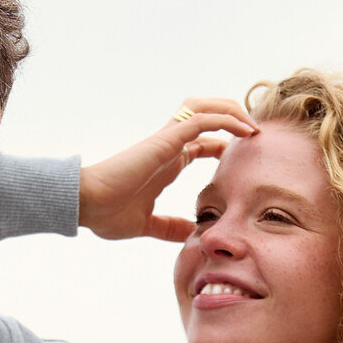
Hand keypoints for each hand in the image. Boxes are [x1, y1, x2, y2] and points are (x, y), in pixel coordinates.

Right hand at [77, 98, 257, 241]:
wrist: (86, 205)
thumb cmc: (107, 213)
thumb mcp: (147, 225)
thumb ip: (168, 227)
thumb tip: (188, 234)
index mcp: (167, 161)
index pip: (202, 142)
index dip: (225, 142)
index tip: (246, 153)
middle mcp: (169, 146)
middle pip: (206, 115)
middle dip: (233, 116)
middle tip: (256, 131)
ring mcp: (167, 140)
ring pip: (206, 108)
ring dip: (232, 111)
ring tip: (253, 124)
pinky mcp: (165, 140)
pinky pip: (201, 120)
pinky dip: (225, 120)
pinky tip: (245, 130)